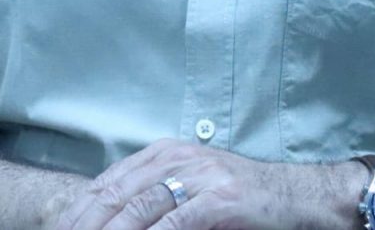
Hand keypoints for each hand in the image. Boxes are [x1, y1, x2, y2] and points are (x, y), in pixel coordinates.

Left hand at [52, 137, 361, 229]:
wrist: (298, 196)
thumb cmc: (243, 200)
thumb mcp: (194, 188)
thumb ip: (156, 198)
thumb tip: (108, 218)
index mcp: (166, 152)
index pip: (106, 183)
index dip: (75, 213)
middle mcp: (177, 157)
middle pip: (112, 196)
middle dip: (81, 225)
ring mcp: (198, 177)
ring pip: (135, 211)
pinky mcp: (218, 200)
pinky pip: (172, 226)